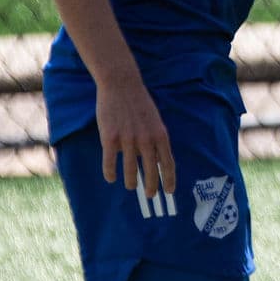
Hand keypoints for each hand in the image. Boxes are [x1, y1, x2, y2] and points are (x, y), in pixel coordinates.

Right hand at [97, 76, 175, 198]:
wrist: (121, 85)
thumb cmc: (139, 103)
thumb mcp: (155, 120)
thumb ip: (156, 139)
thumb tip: (156, 159)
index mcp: (160, 134)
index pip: (167, 163)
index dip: (169, 179)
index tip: (169, 191)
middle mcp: (146, 139)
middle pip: (150, 170)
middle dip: (151, 186)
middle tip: (151, 195)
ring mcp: (128, 139)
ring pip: (130, 170)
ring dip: (132, 181)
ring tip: (132, 186)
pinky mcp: (110, 138)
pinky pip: (110, 162)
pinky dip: (110, 173)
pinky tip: (111, 178)